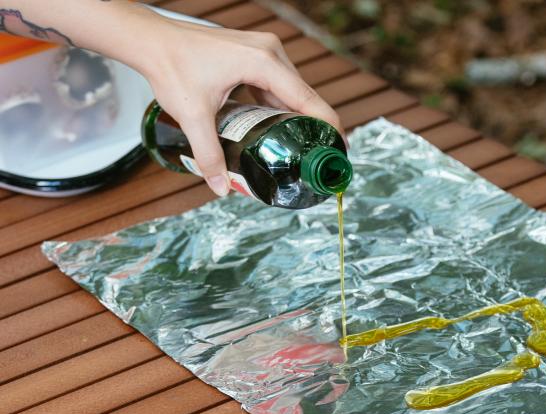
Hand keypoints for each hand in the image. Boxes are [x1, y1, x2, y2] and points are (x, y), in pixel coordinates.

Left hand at [140, 18, 342, 195]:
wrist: (152, 41)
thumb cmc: (171, 66)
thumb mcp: (192, 116)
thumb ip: (209, 154)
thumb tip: (221, 188)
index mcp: (263, 62)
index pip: (309, 100)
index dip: (329, 128)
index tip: (339, 152)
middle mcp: (271, 52)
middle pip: (304, 97)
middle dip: (314, 129)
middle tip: (318, 161)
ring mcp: (265, 51)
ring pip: (292, 92)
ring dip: (297, 119)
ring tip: (302, 149)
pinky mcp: (257, 55)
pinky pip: (278, 85)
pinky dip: (281, 107)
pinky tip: (278, 130)